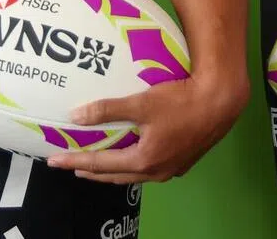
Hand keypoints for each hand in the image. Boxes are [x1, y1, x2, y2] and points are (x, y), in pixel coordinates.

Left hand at [46, 74, 247, 184]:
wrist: (221, 101)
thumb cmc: (181, 101)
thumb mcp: (142, 103)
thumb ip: (109, 110)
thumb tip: (76, 116)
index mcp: (143, 161)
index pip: (100, 165)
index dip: (75, 161)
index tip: (55, 161)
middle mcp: (157, 171)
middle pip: (117, 176)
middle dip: (93, 172)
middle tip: (74, 166)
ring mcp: (173, 168)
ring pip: (136, 174)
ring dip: (115, 170)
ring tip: (100, 164)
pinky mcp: (185, 159)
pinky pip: (152, 167)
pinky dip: (136, 163)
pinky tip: (137, 153)